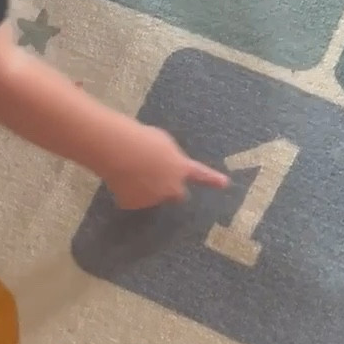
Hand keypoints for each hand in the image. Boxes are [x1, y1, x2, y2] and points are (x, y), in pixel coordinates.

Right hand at [108, 125, 227, 209]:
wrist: (122, 152)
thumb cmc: (144, 140)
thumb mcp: (163, 143)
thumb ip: (170, 157)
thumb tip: (165, 164)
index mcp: (181, 168)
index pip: (201, 175)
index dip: (213, 180)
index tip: (225, 184)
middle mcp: (171, 187)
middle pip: (177, 195)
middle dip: (171, 191)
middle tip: (157, 180)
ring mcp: (153, 198)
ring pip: (151, 197)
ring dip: (145, 189)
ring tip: (130, 170)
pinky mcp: (133, 204)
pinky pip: (131, 200)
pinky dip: (126, 193)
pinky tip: (119, 179)